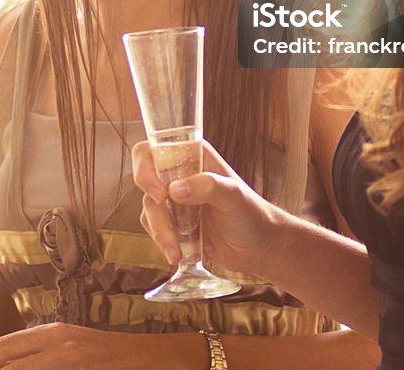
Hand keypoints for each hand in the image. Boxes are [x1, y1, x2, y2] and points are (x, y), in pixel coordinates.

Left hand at [0, 323, 201, 369]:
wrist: (154, 359)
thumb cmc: (112, 356)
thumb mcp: (74, 347)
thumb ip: (44, 354)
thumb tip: (12, 362)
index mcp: (53, 334)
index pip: (4, 347)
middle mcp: (58, 345)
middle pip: (8, 362)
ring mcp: (70, 359)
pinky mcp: (81, 368)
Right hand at [132, 138, 280, 277]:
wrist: (259, 249)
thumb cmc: (252, 214)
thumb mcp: (233, 196)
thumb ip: (207, 187)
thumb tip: (174, 190)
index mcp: (192, 156)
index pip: (153, 150)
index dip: (146, 168)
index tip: (159, 193)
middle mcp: (179, 174)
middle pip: (144, 181)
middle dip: (153, 208)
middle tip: (166, 229)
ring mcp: (174, 200)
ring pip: (149, 209)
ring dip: (161, 233)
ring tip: (178, 253)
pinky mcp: (173, 223)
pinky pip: (155, 229)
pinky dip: (164, 242)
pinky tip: (183, 254)